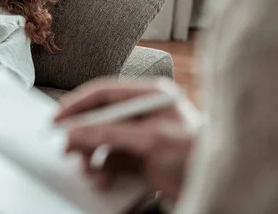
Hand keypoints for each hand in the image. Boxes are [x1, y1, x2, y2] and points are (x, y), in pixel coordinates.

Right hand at [54, 79, 195, 202]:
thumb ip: (108, 134)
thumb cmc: (197, 154)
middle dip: (82, 134)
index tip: (58, 118)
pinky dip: (104, 170)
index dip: (77, 104)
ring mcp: (142, 135)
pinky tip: (102, 179)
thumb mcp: (148, 140)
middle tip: (64, 146)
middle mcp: (143, 112)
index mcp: (148, 96)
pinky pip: (113, 159)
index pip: (103, 93)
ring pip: (103, 140)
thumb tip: (74, 132)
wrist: (220, 184)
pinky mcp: (142, 157)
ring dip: (92, 155)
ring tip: (86, 168)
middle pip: (100, 117)